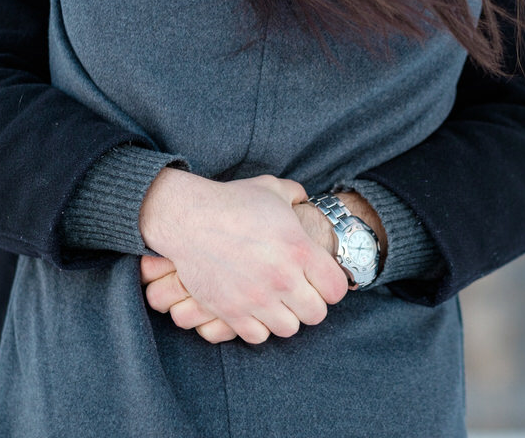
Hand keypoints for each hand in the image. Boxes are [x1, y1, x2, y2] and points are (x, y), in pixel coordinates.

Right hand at [138, 170, 347, 343]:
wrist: (187, 217)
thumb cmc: (232, 201)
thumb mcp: (272, 189)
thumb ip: (295, 194)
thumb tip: (304, 198)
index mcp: (299, 249)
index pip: (337, 289)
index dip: (331, 285)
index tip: (319, 279)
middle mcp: (283, 278)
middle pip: (316, 314)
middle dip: (310, 304)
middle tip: (297, 292)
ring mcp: (256, 298)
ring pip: (288, 329)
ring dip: (284, 316)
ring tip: (275, 301)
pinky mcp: (231, 311)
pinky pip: (257, 336)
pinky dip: (258, 326)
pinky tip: (253, 308)